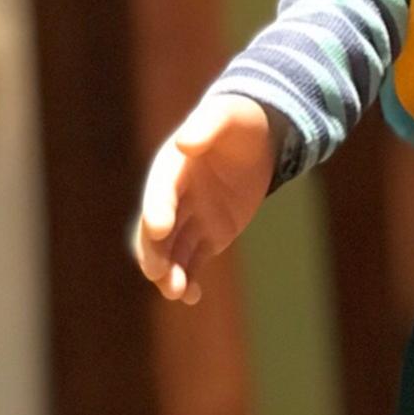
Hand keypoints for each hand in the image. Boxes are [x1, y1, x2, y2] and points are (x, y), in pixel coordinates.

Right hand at [132, 94, 279, 304]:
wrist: (257, 139)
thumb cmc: (238, 122)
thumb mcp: (227, 117)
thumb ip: (207, 126)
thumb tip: (186, 144)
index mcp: (171, 168)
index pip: (160, 192)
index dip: (157, 209)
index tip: (159, 228)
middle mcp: (173, 198)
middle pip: (156, 230)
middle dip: (156, 253)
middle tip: (159, 274)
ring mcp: (190, 219)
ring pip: (172, 252)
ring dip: (170, 272)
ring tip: (178, 293)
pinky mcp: (209, 235)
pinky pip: (193, 261)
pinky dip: (190, 279)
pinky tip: (192, 297)